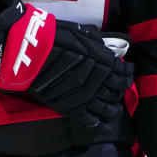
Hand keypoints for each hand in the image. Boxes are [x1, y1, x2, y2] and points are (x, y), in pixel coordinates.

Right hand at [0, 0, 132, 129]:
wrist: (29, 52)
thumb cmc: (54, 37)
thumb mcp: (80, 34)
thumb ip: (98, 45)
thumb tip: (108, 51)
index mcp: (104, 61)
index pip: (124, 73)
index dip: (127, 73)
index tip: (127, 72)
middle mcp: (99, 81)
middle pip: (118, 90)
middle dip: (121, 89)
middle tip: (119, 88)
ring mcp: (86, 96)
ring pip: (107, 107)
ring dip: (113, 108)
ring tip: (113, 108)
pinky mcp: (70, 107)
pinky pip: (89, 119)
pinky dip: (97, 122)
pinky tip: (101, 122)